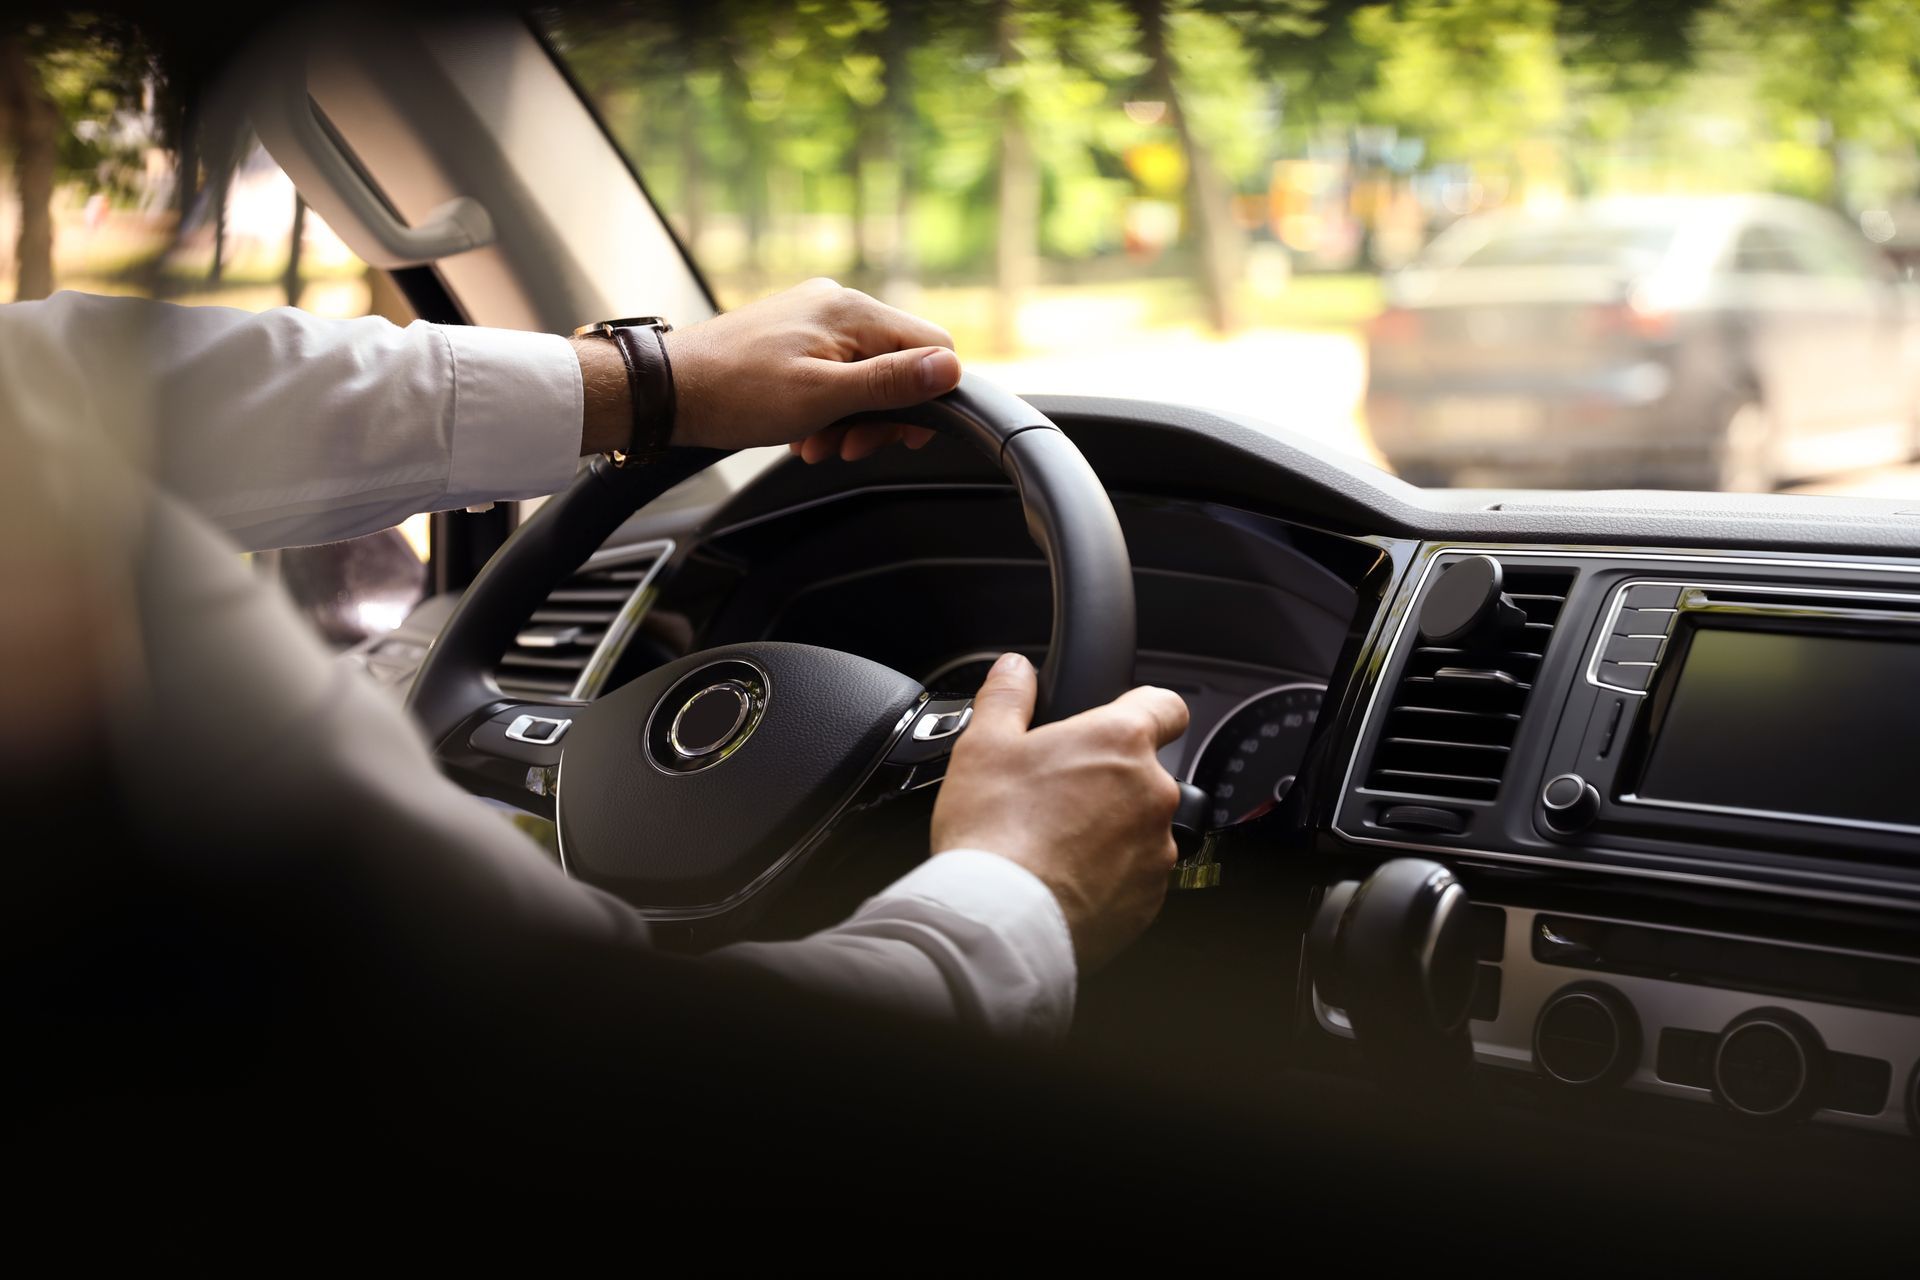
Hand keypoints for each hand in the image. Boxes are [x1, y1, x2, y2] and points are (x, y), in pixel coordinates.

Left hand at [672, 278, 959, 460]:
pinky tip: (803, 431)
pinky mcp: (793, 336)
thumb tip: (951, 370)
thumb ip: (891, 383)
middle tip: (852, 447)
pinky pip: (833, 373)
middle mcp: (838, 305)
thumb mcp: (825, 397)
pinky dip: (827, 408)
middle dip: (881, 415)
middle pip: (899, 364)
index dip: (931, 397)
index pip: (934, 346)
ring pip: (864, 374)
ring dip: (851, 419)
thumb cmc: (736, 392)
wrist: (669, 390)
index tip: (906, 436)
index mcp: (853, 312)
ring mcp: (814, 319)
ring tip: (817, 443)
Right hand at [929, 652, 1189, 972]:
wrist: (1001, 919)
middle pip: (1144, 773)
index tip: (1120, 723)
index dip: (1146, 709)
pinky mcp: (1150, 898)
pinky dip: (1109, 875)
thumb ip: (1007, 697)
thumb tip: (1014, 668)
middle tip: (1057, 796)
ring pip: (1141, 827)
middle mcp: (1152, 792)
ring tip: (1056, 844)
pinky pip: (1136, 875)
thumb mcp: (983, 746)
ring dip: (1111, 830)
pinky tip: (1064, 879)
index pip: (1166, 706)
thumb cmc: (994, 832)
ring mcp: (1157, 849)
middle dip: (1108, 780)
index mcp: (1119, 742)